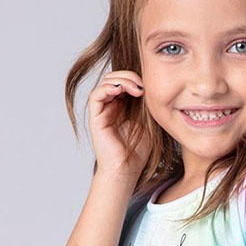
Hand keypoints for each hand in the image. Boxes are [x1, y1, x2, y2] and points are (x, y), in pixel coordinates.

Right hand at [88, 69, 150, 183]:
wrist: (127, 169)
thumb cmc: (138, 151)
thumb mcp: (147, 121)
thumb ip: (146, 103)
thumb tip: (150, 83)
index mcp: (123, 105)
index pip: (125, 80)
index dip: (136, 78)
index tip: (150, 86)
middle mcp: (111, 106)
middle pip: (115, 77)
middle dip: (129, 76)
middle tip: (143, 86)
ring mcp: (102, 111)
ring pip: (106, 82)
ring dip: (121, 80)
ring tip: (136, 89)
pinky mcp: (95, 117)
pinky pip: (96, 95)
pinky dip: (107, 88)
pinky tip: (120, 90)